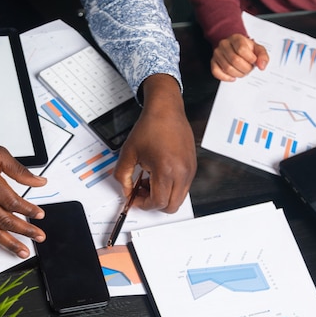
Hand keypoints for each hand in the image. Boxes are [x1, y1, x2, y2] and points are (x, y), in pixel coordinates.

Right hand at [0, 131, 47, 257]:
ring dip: (8, 243)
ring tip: (22, 251)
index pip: (11, 201)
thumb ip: (20, 170)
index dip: (28, 210)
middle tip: (38, 236)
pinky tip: (0, 244)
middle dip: (24, 231)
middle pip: (3, 219)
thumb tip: (40, 182)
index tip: (39, 215)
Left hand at [113, 74, 195, 212]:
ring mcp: (189, 170)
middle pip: (171, 206)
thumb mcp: (128, 153)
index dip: (143, 205)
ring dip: (163, 196)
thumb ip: (123, 176)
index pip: (158, 202)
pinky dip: (171, 187)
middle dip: (154, 204)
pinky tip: (159, 174)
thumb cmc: (151, 126)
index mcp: (166, 169)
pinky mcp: (192, 166)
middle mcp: (181, 172)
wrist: (166, 110)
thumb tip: (126, 191)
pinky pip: (183, 186)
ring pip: (178, 198)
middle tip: (141, 193)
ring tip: (149, 181)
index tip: (135, 199)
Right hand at [211, 34, 268, 80]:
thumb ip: (263, 56)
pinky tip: (233, 77)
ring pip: (227, 68)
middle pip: (235, 60)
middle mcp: (225, 44)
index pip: (241, 49)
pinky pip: (216, 72)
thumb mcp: (257, 49)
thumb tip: (262, 66)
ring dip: (238, 74)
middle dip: (245, 68)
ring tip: (242, 71)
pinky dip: (226, 77)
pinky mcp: (213, 62)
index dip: (249, 59)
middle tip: (248, 69)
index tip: (253, 61)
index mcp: (236, 38)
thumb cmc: (246, 49)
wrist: (234, 47)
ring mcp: (217, 53)